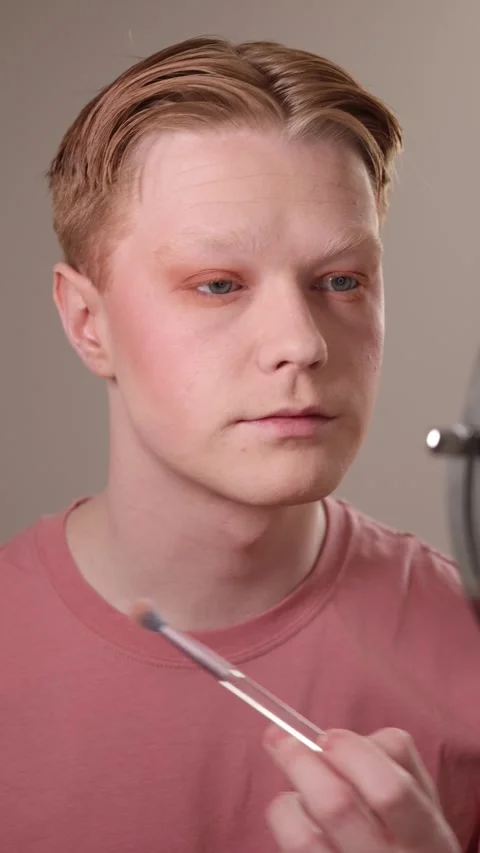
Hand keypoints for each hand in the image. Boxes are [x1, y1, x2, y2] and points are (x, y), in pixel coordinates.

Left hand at [264, 726, 459, 851]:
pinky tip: (295, 815)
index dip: (351, 753)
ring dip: (289, 800)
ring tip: (294, 786)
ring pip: (303, 837)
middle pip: (336, 806)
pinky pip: (291, 848)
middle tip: (284, 740)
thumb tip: (334, 735)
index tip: (327, 736)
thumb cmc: (408, 833)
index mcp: (426, 836)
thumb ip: (390, 756)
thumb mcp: (421, 799)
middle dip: (302, 762)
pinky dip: (285, 822)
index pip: (390, 790)